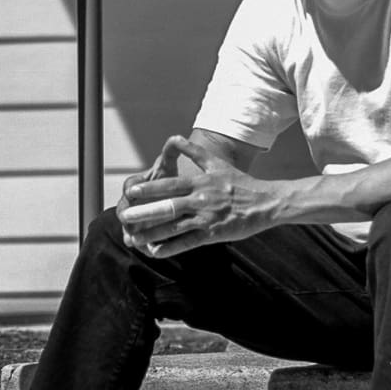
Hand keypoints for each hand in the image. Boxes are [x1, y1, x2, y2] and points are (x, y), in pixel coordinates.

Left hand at [116, 135, 274, 257]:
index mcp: (200, 182)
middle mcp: (201, 199)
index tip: (129, 190)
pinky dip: (171, 247)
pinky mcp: (214, 234)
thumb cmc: (240, 183)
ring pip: (175, 227)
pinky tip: (155, 252)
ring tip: (133, 238)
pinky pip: (188, 243)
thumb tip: (174, 137)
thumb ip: (194, 151)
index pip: (169, 185)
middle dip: (144, 212)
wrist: (266, 202)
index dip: (148, 188)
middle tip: (123, 216)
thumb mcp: (217, 163)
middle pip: (168, 206)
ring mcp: (207, 218)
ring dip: (153, 233)